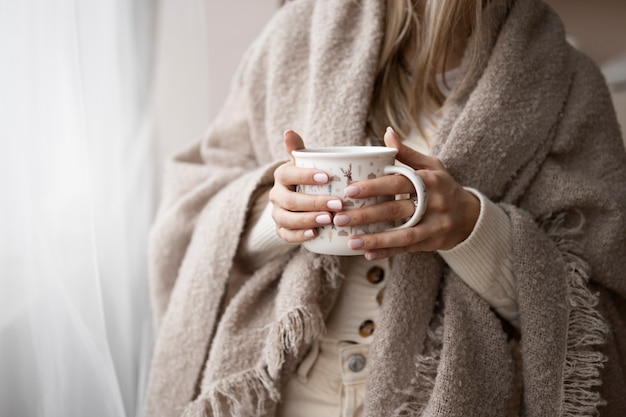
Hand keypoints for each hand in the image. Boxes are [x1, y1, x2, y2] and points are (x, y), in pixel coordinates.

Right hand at [269, 130, 343, 242]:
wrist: (302, 200)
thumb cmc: (310, 178)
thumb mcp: (306, 162)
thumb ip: (299, 149)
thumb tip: (288, 131)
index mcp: (282, 175)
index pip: (288, 174)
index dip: (305, 176)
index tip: (328, 177)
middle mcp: (276, 195)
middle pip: (290, 200)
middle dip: (314, 202)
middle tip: (338, 204)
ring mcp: (277, 214)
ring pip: (287, 219)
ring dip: (308, 220)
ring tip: (329, 220)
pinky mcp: (281, 230)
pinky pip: (285, 235)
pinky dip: (299, 236)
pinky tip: (315, 234)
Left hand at [340, 127, 479, 259]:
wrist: (470, 216)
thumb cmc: (443, 186)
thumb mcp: (431, 166)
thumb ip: (407, 153)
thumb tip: (387, 134)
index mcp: (429, 180)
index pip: (398, 182)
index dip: (374, 187)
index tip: (350, 190)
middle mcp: (433, 203)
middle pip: (395, 210)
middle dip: (365, 215)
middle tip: (340, 218)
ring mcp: (434, 225)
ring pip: (401, 234)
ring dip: (375, 239)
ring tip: (351, 241)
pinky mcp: (433, 242)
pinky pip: (407, 248)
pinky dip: (387, 252)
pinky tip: (367, 254)